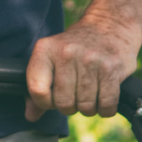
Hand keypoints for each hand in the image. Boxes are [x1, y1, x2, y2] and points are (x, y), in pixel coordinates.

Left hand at [25, 17, 141, 120]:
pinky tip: (105, 98)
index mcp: (45, 49)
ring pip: (85, 107)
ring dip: (89, 108)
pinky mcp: (111, 69)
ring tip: (91, 94)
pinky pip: (106, 105)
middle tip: (76, 96)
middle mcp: (66, 53)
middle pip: (63, 103)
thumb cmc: (77, 47)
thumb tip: (31, 116)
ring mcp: (90, 60)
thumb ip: (38, 87)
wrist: (111, 24)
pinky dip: (106, 109)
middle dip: (70, 107)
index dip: (45, 103)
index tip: (53, 98)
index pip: (37, 90)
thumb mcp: (52, 58)